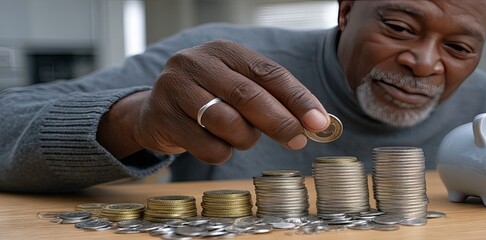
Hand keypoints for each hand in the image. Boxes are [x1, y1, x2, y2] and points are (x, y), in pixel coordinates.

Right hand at [98, 40, 329, 163]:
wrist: (154, 110)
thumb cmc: (209, 98)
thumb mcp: (238, 87)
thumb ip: (274, 99)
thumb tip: (316, 123)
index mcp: (224, 51)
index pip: (269, 73)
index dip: (298, 99)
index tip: (319, 122)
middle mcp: (196, 62)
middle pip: (248, 96)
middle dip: (280, 122)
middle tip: (298, 141)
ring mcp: (175, 89)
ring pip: (227, 123)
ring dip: (246, 139)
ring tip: (244, 138)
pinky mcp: (162, 118)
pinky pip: (207, 147)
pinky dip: (223, 153)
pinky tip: (218, 144)